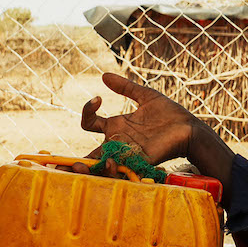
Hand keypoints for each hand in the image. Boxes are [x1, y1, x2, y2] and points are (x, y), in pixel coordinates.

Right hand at [81, 73, 197, 163]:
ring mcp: (127, 153)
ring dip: (88, 168)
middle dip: (70, 162)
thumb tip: (103, 75)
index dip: (87, 111)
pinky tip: (107, 163)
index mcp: (116, 126)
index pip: (90, 123)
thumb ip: (125, 87)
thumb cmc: (169, 114)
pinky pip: (120, 171)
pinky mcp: (138, 162)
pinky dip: (110, 170)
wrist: (189, 128)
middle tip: (58, 164)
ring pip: (100, 166)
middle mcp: (118, 142)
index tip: (97, 99)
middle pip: (88, 154)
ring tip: (79, 166)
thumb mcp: (145, 96)